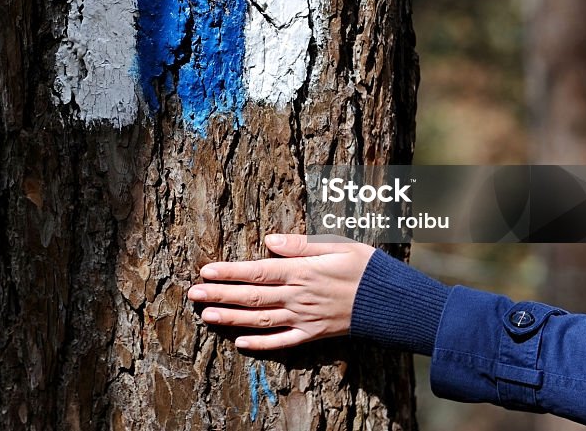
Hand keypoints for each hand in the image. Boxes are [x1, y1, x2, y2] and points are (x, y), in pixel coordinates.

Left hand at [188, 233, 375, 349]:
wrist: (392, 303)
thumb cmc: (366, 267)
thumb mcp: (338, 245)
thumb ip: (302, 244)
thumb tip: (270, 241)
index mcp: (302, 271)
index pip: (257, 272)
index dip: (230, 273)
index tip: (206, 272)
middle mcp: (299, 297)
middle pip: (252, 297)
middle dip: (220, 295)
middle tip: (193, 294)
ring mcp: (304, 319)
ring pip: (261, 320)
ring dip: (231, 319)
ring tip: (206, 316)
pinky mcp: (313, 335)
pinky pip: (283, 342)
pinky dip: (261, 344)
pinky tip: (240, 343)